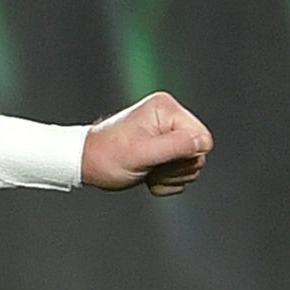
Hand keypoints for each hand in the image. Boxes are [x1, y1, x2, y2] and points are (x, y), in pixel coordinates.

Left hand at [82, 92, 212, 195]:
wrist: (86, 163)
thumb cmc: (105, 156)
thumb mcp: (141, 154)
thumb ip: (175, 146)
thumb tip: (203, 141)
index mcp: (166, 109)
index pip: (202, 138)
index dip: (185, 157)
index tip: (159, 159)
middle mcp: (169, 117)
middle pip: (198, 153)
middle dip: (175, 168)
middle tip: (148, 166)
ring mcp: (167, 133)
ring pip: (191, 165)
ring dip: (170, 176)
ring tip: (144, 169)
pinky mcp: (165, 148)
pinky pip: (182, 172)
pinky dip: (166, 180)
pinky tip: (147, 175)